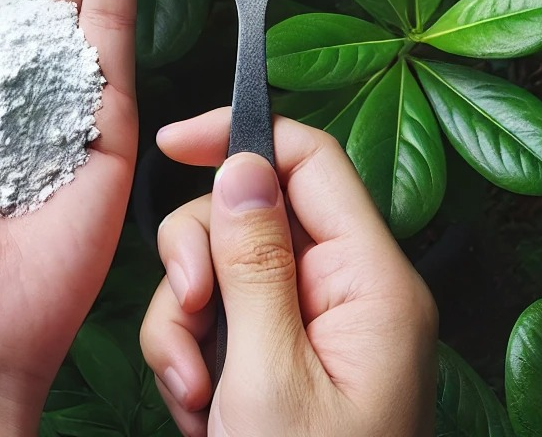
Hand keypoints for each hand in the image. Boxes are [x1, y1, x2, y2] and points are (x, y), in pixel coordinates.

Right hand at [139, 111, 437, 436]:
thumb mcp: (268, 377)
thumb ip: (254, 262)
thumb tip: (240, 164)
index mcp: (369, 283)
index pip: (309, 160)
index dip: (240, 136)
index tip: (173, 141)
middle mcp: (341, 290)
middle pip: (248, 212)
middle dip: (198, 260)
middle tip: (189, 314)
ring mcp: (304, 322)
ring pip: (218, 263)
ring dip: (184, 320)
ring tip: (191, 389)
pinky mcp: (273, 350)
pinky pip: (212, 312)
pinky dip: (188, 349)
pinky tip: (198, 405)